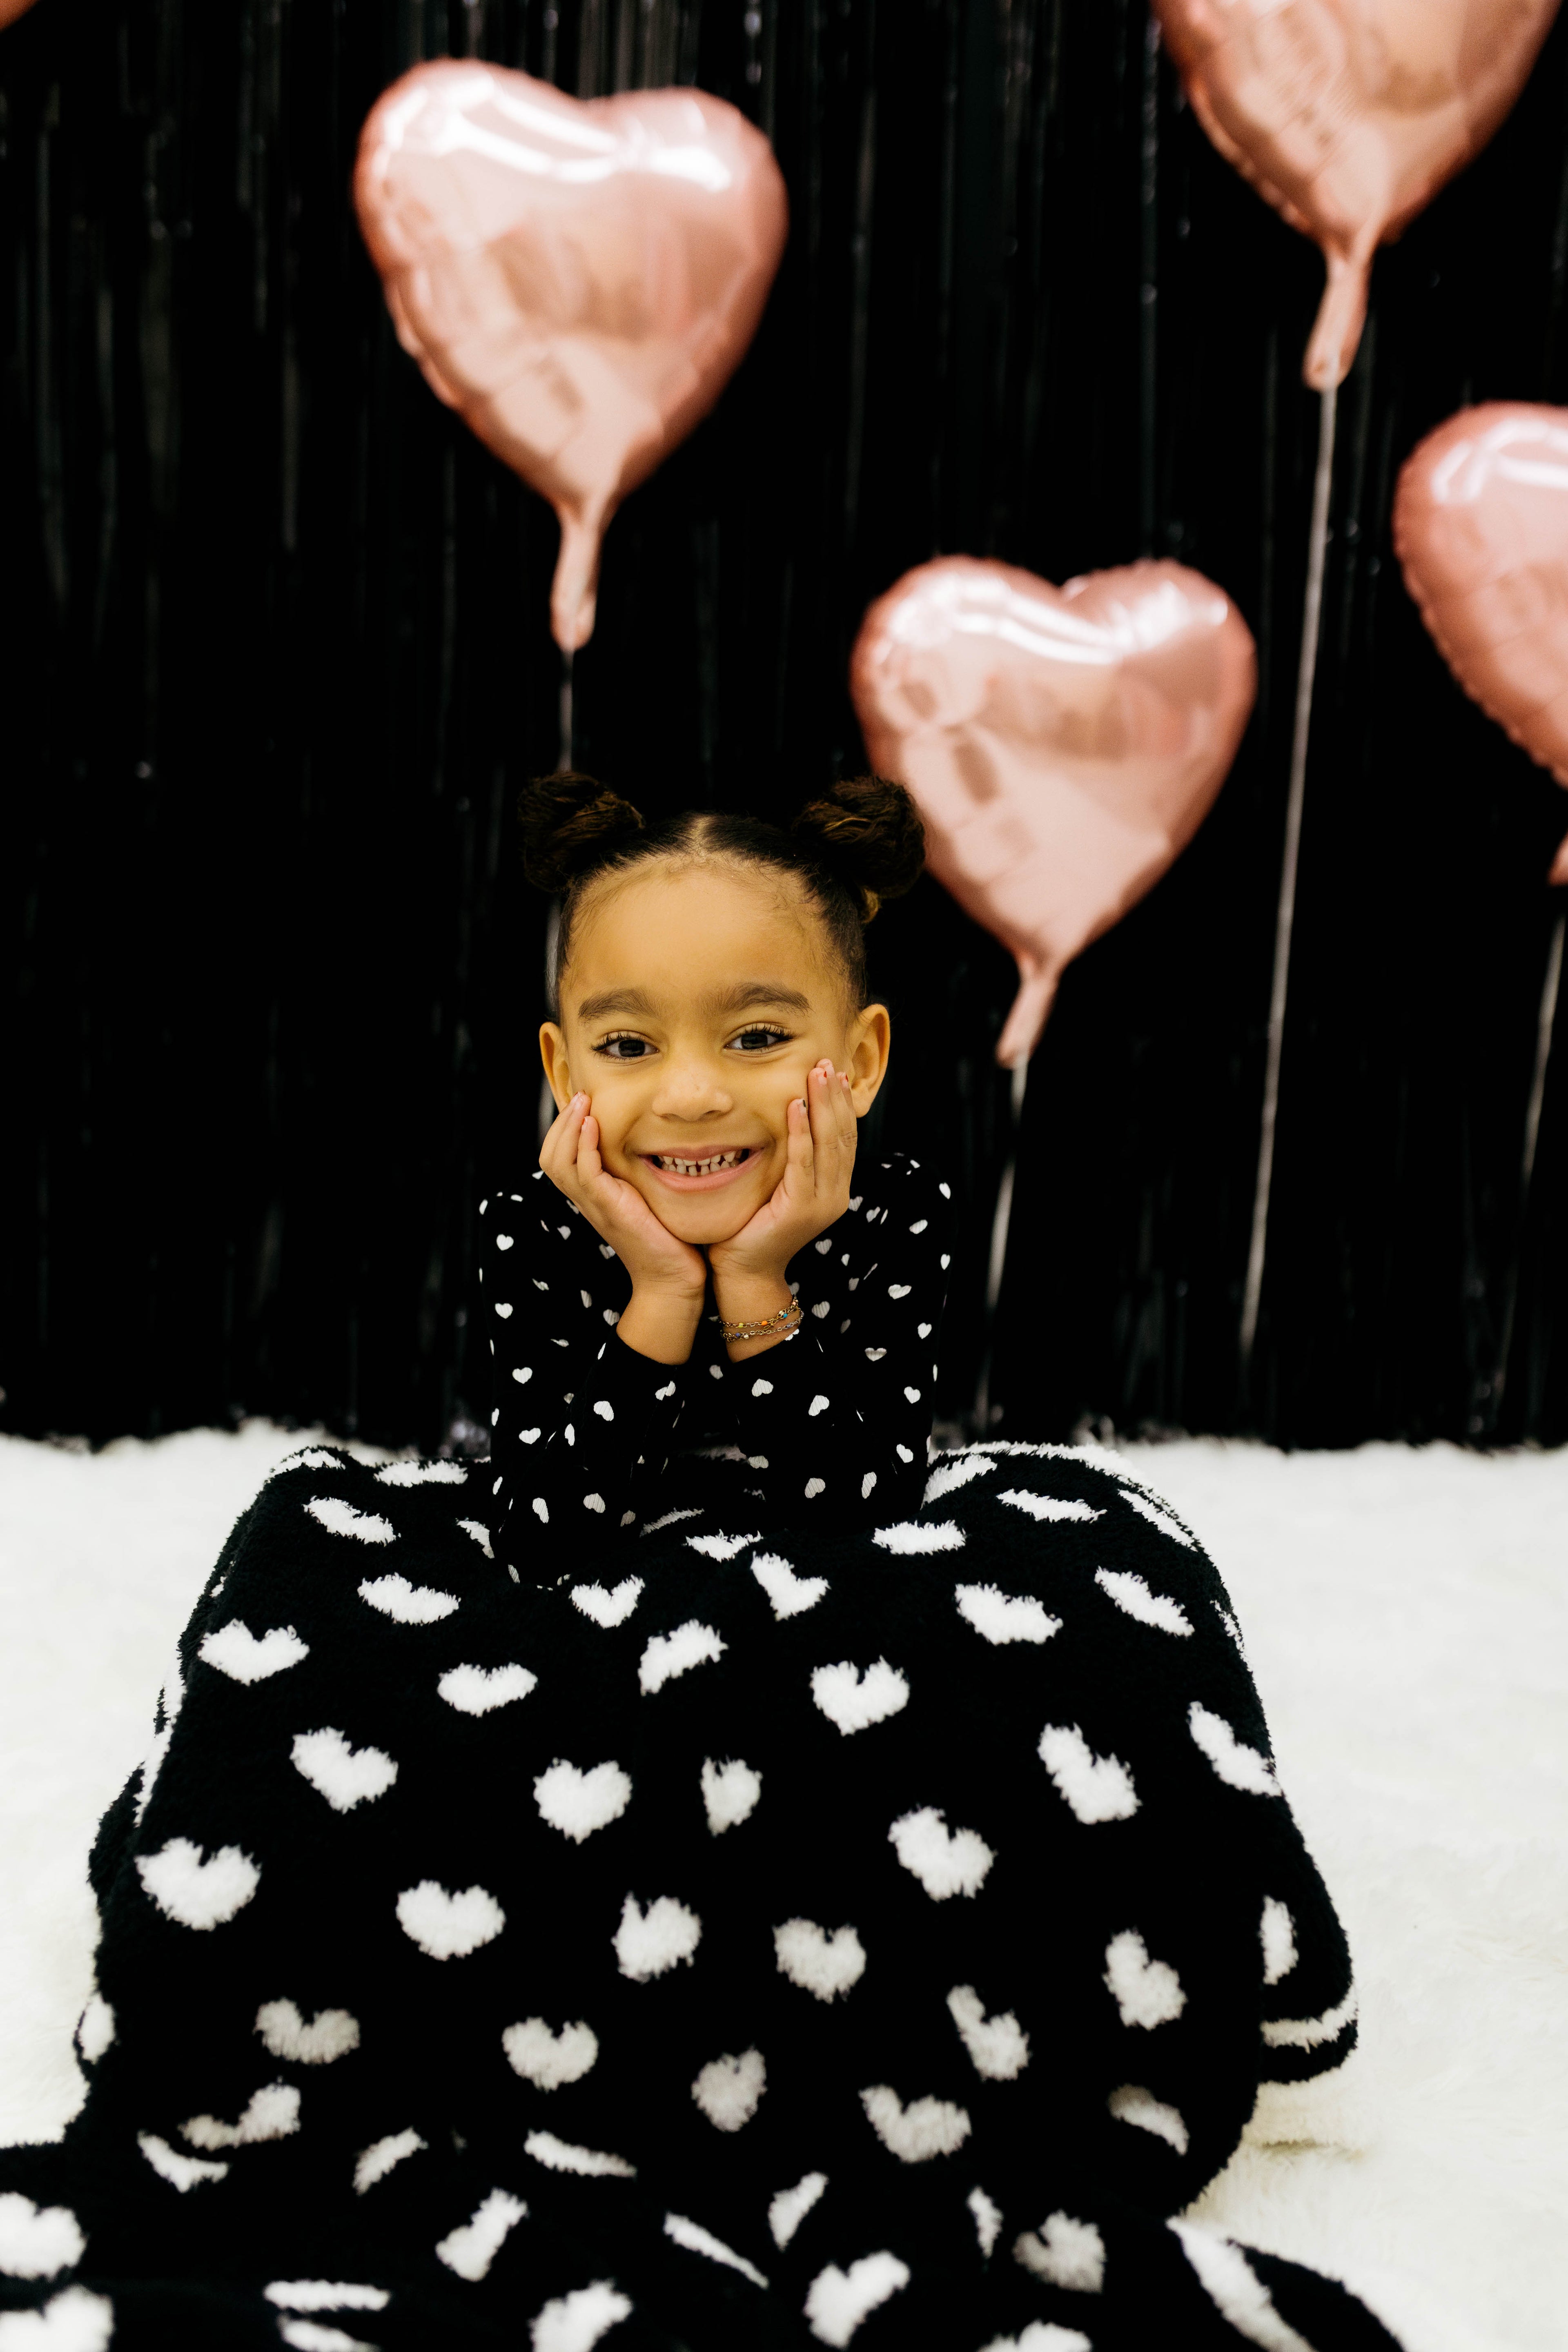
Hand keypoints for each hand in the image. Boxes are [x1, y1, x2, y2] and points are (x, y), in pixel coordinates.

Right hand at [540, 1094, 707, 1349]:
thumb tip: (649, 1141)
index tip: (582, 1102)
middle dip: (561, 1122)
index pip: (559, 1157)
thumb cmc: (667, 1238)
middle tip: (580, 1096)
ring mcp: (596, 1205)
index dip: (564, 1128)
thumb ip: (637, 1174)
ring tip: (583, 1103)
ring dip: (569, 1127)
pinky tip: (593, 1126)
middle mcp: (588, 1200)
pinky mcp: (610, 1209)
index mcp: (593, 1195)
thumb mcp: (647, 1197)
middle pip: (550, 1156)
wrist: (673, 1279)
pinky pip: (585, 1173)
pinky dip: (584, 1146)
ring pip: (559, 1162)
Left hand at [708, 1059, 856, 1290]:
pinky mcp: (800, 1209)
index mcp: (833, 1189)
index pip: (844, 1138)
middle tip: (827, 1063)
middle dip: (835, 1097)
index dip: (841, 1104)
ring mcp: (821, 1203)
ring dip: (823, 1105)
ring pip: (828, 1144)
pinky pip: (803, 1162)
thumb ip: (790, 1161)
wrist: (744, 1272)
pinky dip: (801, 1132)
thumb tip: (786, 1118)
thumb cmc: (752, 1227)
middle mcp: (835, 1195)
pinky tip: (796, 1106)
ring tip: (818, 1074)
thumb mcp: (778, 1187)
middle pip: (842, 1135)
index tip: (835, 1072)